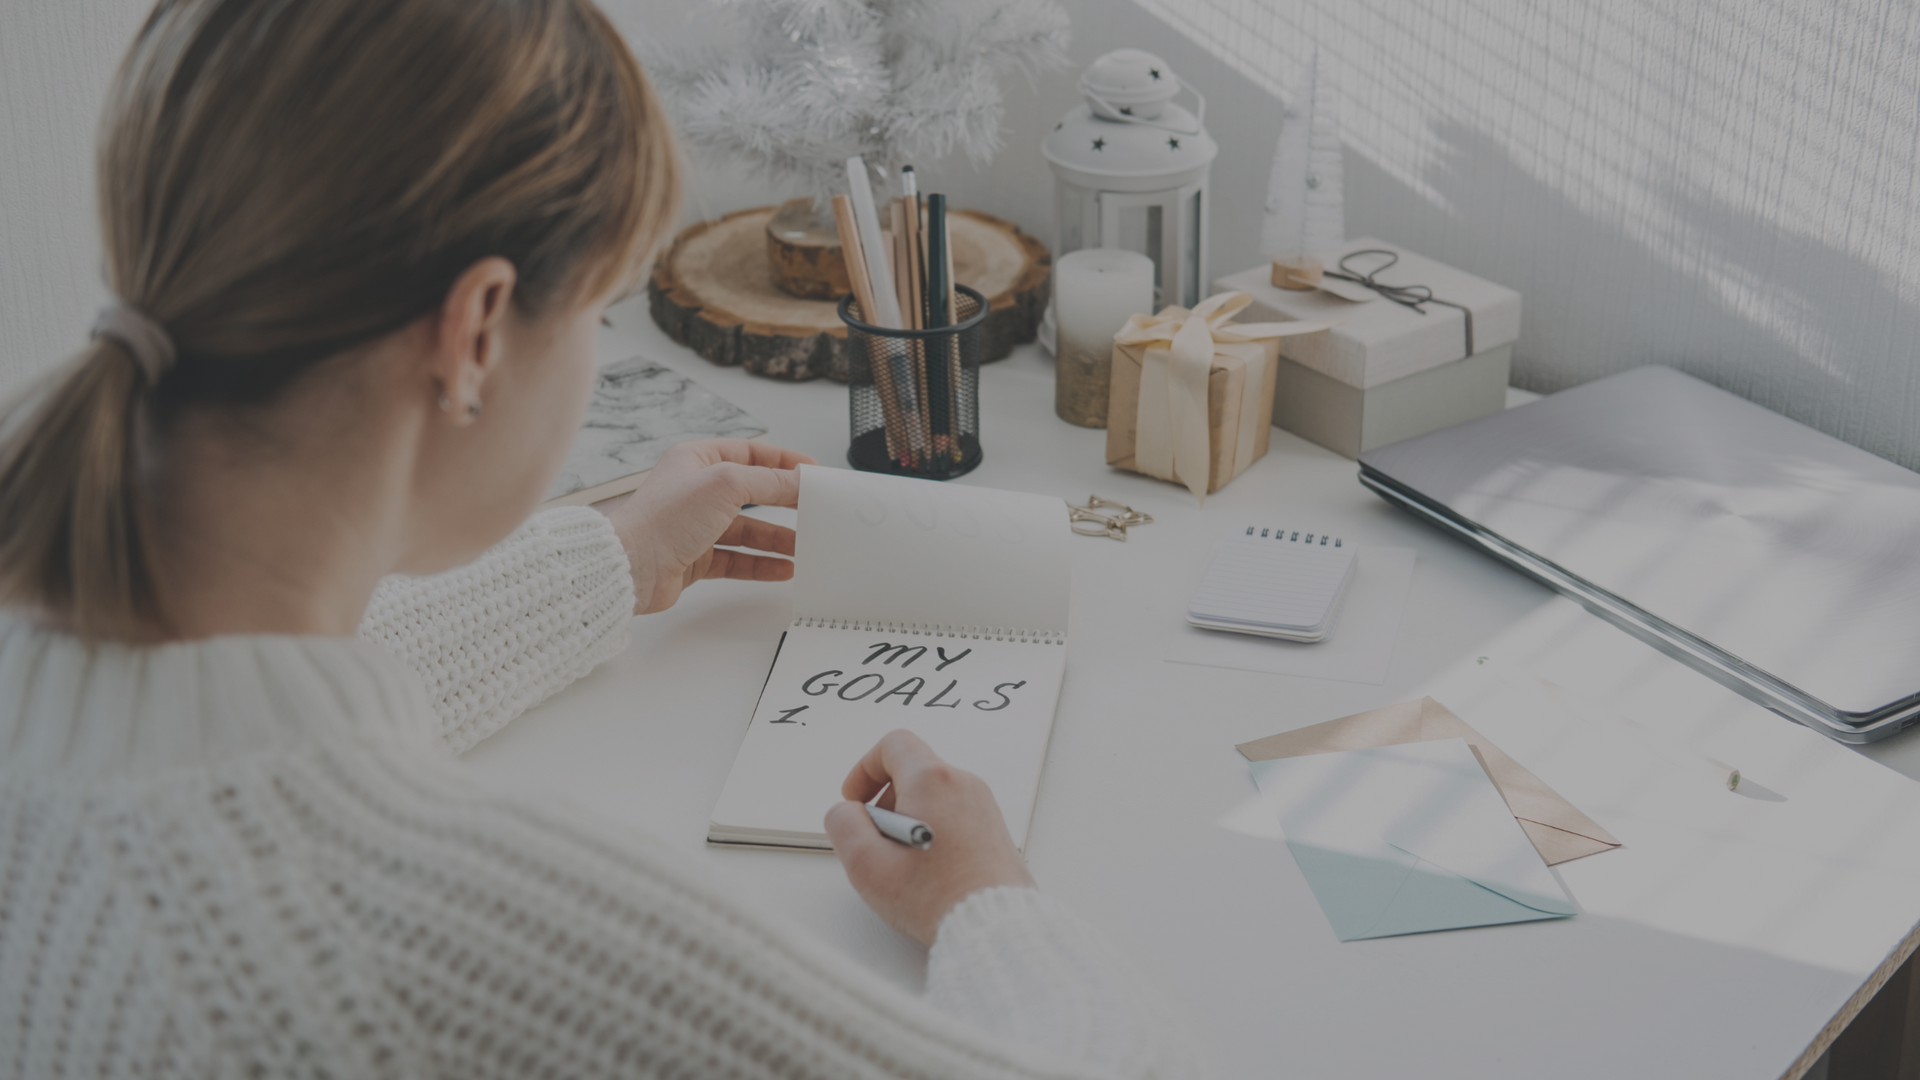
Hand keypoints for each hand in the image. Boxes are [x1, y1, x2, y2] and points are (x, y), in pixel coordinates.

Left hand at [598, 439, 815, 613]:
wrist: (630, 565)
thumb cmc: (663, 518)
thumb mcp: (726, 484)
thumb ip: (770, 481)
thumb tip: (802, 480)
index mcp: (697, 460)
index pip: (750, 453)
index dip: (782, 461)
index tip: (811, 472)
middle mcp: (696, 491)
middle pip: (753, 493)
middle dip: (785, 503)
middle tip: (814, 510)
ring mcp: (695, 526)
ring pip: (747, 530)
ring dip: (777, 538)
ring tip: (805, 546)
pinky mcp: (695, 558)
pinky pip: (737, 559)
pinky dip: (761, 563)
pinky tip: (783, 568)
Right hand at [824, 730, 1035, 944]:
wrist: (994, 926)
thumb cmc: (938, 899)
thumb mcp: (867, 864)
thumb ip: (844, 825)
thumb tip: (846, 811)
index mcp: (933, 781)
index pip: (893, 745)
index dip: (864, 769)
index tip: (856, 800)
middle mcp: (964, 785)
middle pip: (913, 771)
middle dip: (886, 800)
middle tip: (877, 840)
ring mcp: (984, 807)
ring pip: (934, 795)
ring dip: (909, 818)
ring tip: (903, 862)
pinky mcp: (994, 830)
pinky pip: (955, 815)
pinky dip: (933, 831)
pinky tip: (927, 870)